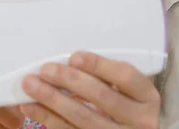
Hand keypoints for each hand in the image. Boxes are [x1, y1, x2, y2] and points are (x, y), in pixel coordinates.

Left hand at [19, 52, 159, 128]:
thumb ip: (108, 75)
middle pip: (101, 97)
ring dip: (52, 99)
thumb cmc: (124, 103)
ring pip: (82, 118)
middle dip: (70, 81)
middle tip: (46, 69)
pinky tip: (30, 106)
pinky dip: (47, 117)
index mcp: (147, 98)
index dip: (99, 65)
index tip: (74, 56)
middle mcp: (139, 120)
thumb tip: (68, 58)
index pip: (125, 77)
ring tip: (30, 84)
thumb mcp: (127, 89)